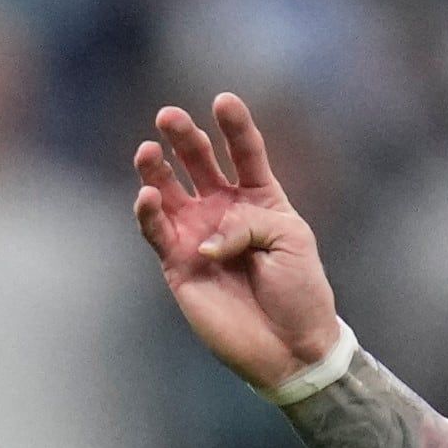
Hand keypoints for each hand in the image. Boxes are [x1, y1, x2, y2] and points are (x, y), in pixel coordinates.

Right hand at [132, 93, 346, 394]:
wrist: (291, 347)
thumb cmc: (300, 291)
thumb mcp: (290, 239)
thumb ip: (248, 221)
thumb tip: (204, 238)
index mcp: (260, 198)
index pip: (244, 151)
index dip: (233, 125)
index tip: (223, 100)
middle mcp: (224, 210)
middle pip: (198, 161)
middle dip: (184, 136)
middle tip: (169, 117)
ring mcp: (197, 234)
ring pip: (168, 190)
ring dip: (155, 168)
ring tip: (148, 150)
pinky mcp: (178, 263)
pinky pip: (156, 231)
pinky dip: (147, 212)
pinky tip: (147, 196)